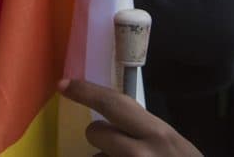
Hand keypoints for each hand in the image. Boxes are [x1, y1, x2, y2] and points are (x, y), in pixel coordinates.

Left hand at [59, 79, 201, 156]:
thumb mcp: (170, 143)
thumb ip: (144, 130)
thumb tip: (111, 123)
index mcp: (156, 133)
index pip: (114, 104)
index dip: (86, 92)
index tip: (62, 84)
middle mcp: (140, 152)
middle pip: (95, 132)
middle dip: (100, 135)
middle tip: (118, 144)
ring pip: (96, 156)